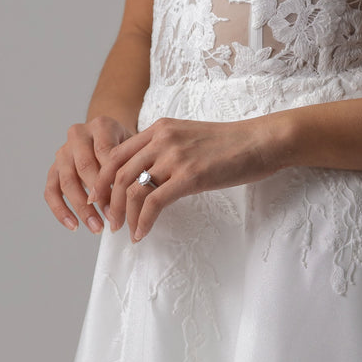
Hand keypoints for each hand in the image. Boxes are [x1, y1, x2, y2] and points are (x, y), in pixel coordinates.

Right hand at [45, 115, 133, 232]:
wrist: (109, 136)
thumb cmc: (127, 146)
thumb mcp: (135, 148)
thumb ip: (133, 165)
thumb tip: (135, 199)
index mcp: (101, 125)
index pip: (105, 153)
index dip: (113, 178)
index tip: (125, 203)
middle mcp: (78, 134)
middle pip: (84, 167)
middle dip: (99, 196)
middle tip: (113, 219)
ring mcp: (63, 151)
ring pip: (67, 181)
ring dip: (82, 208)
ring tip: (97, 228)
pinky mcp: (53, 168)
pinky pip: (51, 191)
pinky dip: (60, 210)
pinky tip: (74, 226)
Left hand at [87, 112, 292, 241]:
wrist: (262, 141)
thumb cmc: (232, 143)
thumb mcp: (191, 137)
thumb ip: (167, 148)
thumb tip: (150, 171)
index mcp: (160, 128)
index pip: (117, 153)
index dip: (103, 178)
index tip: (99, 198)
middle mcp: (162, 139)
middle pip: (118, 173)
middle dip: (108, 201)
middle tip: (108, 221)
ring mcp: (175, 157)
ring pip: (132, 189)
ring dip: (123, 215)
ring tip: (124, 231)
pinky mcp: (190, 176)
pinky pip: (153, 203)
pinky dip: (143, 222)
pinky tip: (142, 233)